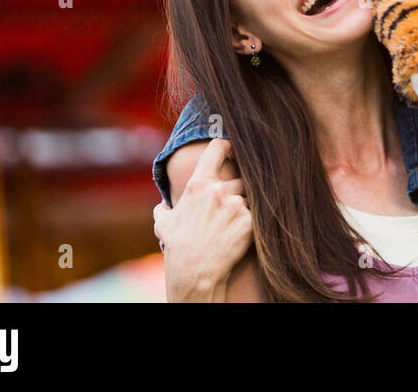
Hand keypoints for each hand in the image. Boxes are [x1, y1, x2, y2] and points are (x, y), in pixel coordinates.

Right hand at [153, 139, 253, 301]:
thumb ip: (164, 209)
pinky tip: (238, 235)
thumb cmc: (178, 246)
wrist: (194, 271)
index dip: (226, 146)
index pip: (218, 148)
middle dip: (236, 190)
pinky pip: (255, 216)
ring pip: (248, 198)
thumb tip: (163, 206)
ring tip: (231, 225)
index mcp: (199, 184)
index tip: (230, 149)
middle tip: (229, 206)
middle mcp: (219, 190)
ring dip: (243, 208)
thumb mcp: (164, 224)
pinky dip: (249, 224)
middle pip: (239, 178)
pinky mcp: (249, 222)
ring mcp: (236, 205)